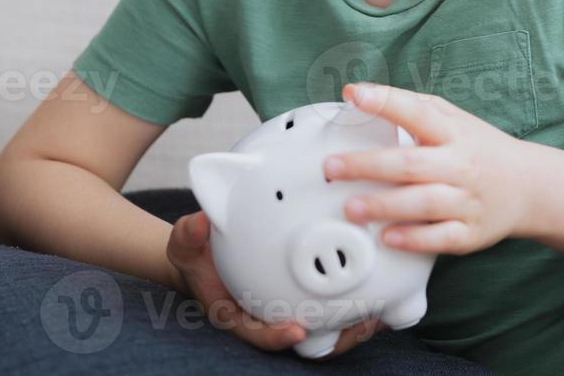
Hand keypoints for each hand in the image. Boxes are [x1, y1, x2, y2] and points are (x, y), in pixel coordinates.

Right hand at [165, 209, 386, 357]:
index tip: (296, 329)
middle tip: (359, 322)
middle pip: (303, 342)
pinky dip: (353, 305)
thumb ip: (190, 234)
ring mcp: (286, 310)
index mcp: (236, 312)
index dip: (276, 337)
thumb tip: (201, 222)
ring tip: (378, 312)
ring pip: (324, 332)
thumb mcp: (185, 242)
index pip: (256, 333)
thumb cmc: (197, 255)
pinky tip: (377, 291)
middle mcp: (265, 316)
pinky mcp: (303, 298)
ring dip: (350, 326)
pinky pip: (331, 309)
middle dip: (331, 338)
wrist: (205, 254)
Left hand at [323, 82, 534, 255]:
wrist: (529, 187)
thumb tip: (358, 95)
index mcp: (453, 132)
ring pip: (423, 203)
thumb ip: (412, 109)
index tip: (354, 95)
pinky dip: (414, 238)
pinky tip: (387, 237)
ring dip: (384, 206)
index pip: (418, 113)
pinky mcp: (471, 233)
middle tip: (331, 167)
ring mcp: (467, 200)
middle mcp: (461, 164)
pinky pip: (441, 238)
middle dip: (368, 165)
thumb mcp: (453, 119)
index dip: (385, 102)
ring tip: (350, 208)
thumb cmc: (477, 148)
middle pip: (411, 164)